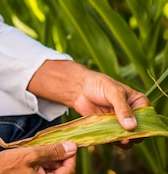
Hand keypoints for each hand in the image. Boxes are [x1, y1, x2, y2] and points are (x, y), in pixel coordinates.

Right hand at [0, 141, 76, 173]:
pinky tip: (36, 153)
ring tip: (41, 146)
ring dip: (50, 158)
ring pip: (52, 170)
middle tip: (54, 142)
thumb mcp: (31, 155)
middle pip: (61, 170)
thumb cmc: (6, 166)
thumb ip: (52, 151)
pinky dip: (42, 161)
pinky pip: (43, 170)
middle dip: (59, 155)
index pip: (68, 170)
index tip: (69, 144)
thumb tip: (70, 147)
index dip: (70, 155)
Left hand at [28, 60, 150, 147]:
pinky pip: (113, 140)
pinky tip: (104, 138)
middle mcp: (132, 115)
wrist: (79, 88)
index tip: (133, 129)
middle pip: (138, 131)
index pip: (147, 118)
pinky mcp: (109, 129)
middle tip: (124, 138)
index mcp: (138, 103)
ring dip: (122, 141)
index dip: (142, 126)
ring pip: (127, 138)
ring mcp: (121, 123)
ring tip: (115, 139)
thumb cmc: (98, 85)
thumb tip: (132, 126)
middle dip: (132, 136)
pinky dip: (110, 141)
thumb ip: (122, 108)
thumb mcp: (113, 92)